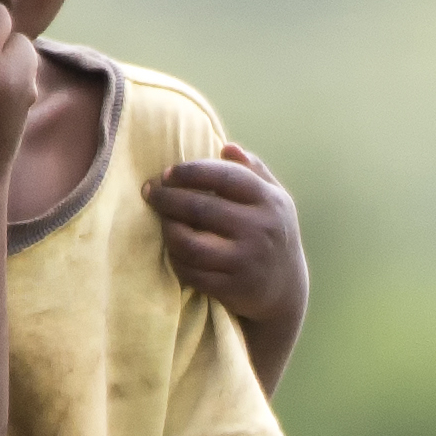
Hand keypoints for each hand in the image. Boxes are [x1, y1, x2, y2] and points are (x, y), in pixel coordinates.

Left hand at [148, 144, 307, 328]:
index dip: (190, 172)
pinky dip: (176, 260)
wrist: (286, 288)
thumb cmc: (272, 232)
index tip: (167, 173)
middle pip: (200, 208)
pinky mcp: (233, 288)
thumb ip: (253, 170)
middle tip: (149, 192)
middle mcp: (260, 229)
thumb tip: (226, 147)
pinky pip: (191, 272)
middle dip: (167, 198)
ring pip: (190, 243)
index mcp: (269, 200)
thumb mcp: (275, 198)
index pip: (224, 177)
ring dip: (168, 230)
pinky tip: (173, 249)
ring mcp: (246, 260)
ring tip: (162, 221)